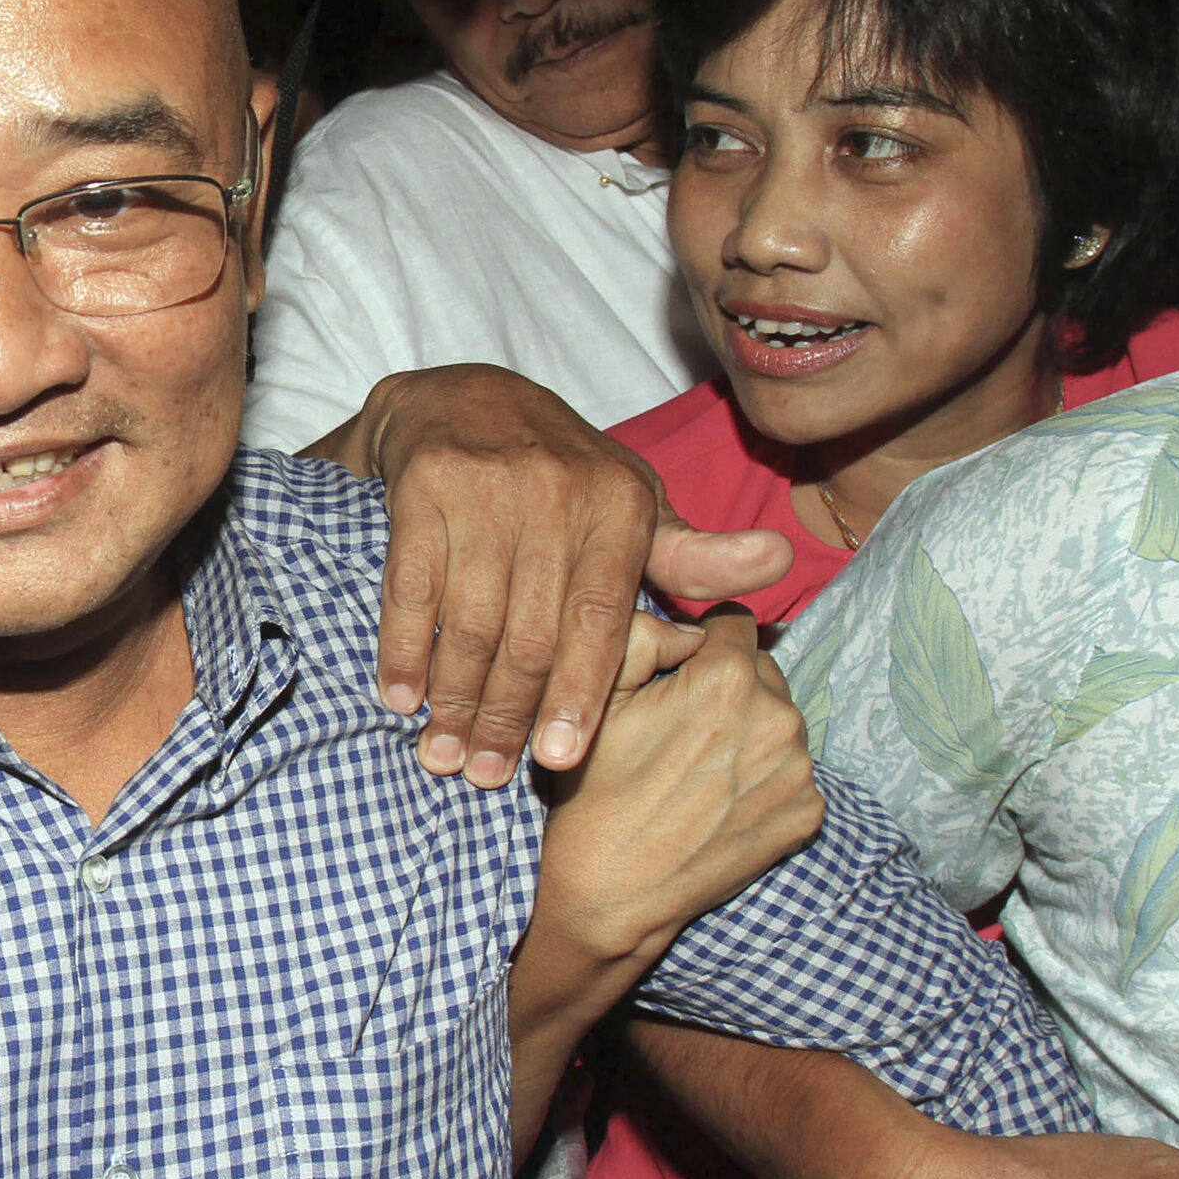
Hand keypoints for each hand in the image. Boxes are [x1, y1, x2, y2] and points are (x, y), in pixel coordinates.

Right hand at [312, 363, 793, 785]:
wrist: (465, 401)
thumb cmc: (563, 476)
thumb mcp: (633, 507)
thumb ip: (692, 557)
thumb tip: (777, 563)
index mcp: (620, 504)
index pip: (600, 619)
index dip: (580, 694)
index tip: (561, 760)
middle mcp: (557, 493)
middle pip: (530, 632)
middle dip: (505, 714)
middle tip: (485, 777)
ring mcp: (485, 489)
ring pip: (469, 620)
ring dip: (452, 699)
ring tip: (442, 756)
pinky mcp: (423, 488)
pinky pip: (412, 589)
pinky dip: (404, 651)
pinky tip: (401, 699)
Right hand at [533, 606, 823, 973]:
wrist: (613, 895)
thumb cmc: (595, 794)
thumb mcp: (596, 700)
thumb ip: (641, 634)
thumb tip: (687, 624)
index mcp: (725, 679)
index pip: (732, 622)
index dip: (697, 644)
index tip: (675, 675)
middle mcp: (777, 717)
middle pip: (762, 669)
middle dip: (727, 685)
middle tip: (681, 727)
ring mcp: (799, 770)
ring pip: (779, 720)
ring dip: (748, 729)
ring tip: (699, 766)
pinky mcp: (808, 813)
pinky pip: (791, 770)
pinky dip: (762, 777)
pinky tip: (720, 799)